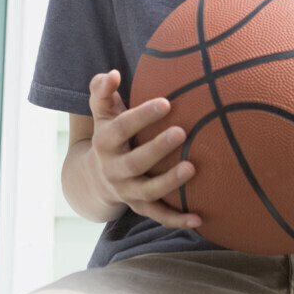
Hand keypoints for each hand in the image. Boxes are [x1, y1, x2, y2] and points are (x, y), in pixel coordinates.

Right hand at [86, 70, 202, 228]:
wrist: (93, 178)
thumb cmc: (108, 133)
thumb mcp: (101, 111)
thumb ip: (102, 89)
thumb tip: (113, 74)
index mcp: (104, 142)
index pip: (122, 128)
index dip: (142, 116)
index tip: (166, 102)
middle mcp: (113, 169)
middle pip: (135, 162)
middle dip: (157, 148)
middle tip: (181, 132)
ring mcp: (126, 191)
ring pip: (147, 191)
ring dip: (169, 181)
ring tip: (192, 167)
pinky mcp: (140, 207)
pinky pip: (158, 216)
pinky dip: (177, 220)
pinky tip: (200, 219)